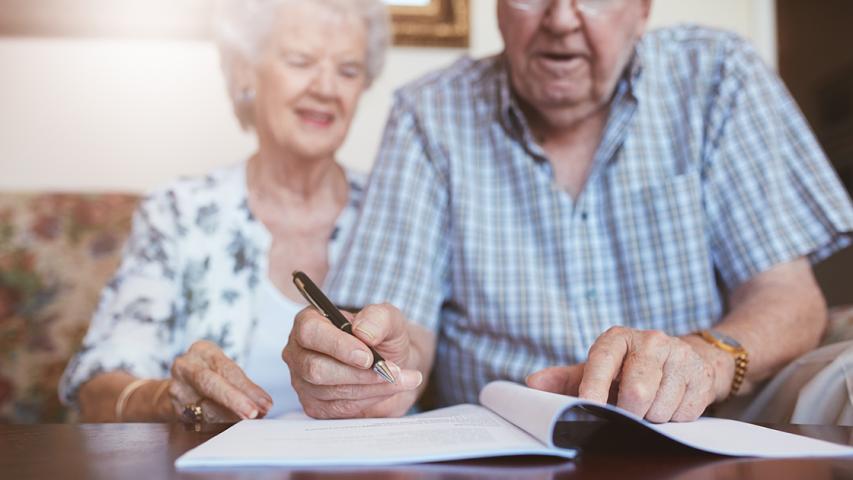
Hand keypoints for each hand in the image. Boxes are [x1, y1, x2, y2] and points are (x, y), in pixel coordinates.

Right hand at [168, 340, 272, 422]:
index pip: (227, 369)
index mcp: (202, 350)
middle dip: (235, 400)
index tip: (265, 403)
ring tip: (249, 420)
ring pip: (205, 407)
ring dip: (231, 417)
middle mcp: (185, 366)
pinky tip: (231, 427)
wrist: (179, 388)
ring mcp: (176, 388)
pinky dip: (219, 425)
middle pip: (210, 383)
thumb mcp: (226, 372)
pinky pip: (199, 422)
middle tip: (255, 413)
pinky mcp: (173, 409)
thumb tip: (264, 405)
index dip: (247, 387)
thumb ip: (243, 386)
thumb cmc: (212, 377)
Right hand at [283, 303, 423, 418]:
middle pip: (316, 368)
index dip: (337, 345)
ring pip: (330, 391)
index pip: (310, 332)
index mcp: (309, 321)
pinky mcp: (315, 406)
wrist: (391, 364)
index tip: (368, 356)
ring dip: (371, 386)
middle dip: (358, 373)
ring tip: (398, 377)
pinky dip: (368, 399)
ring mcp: (303, 381)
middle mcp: (300, 352)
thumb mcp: (388, 319)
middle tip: (390, 370)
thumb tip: (363, 332)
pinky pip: (339, 408)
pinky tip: (386, 389)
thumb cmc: (382, 337)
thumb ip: (378, 318)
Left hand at [526, 327, 717, 422]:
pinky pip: (684, 413)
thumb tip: (532, 384)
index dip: (594, 387)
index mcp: (617, 338)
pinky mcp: (701, 375)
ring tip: (648, 404)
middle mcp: (650, 341)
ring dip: (652, 417)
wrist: (681, 357)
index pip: (602, 362)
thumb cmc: (628, 367)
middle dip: (628, 412)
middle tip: (626, 411)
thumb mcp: (597, 369)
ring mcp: (679, 356)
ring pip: (660, 407)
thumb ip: (564, 379)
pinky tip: (670, 402)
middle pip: (636, 392)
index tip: (587, 406)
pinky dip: (674, 418)